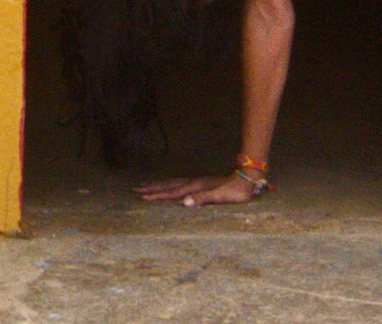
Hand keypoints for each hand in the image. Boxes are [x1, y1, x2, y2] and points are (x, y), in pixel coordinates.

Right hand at [134, 172, 261, 206]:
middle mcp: (193, 182)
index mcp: (195, 187)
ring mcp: (196, 181)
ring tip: (145, 185)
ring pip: (172, 182)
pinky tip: (168, 186)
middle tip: (135, 189)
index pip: (172, 193)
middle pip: (168, 185)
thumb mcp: (221, 197)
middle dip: (152, 188)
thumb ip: (203, 199)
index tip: (142, 197)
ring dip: (158, 184)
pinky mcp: (200, 182)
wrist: (247, 178)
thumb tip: (184, 203)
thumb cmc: (236, 191)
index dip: (157, 195)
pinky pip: (178, 183)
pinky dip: (168, 184)